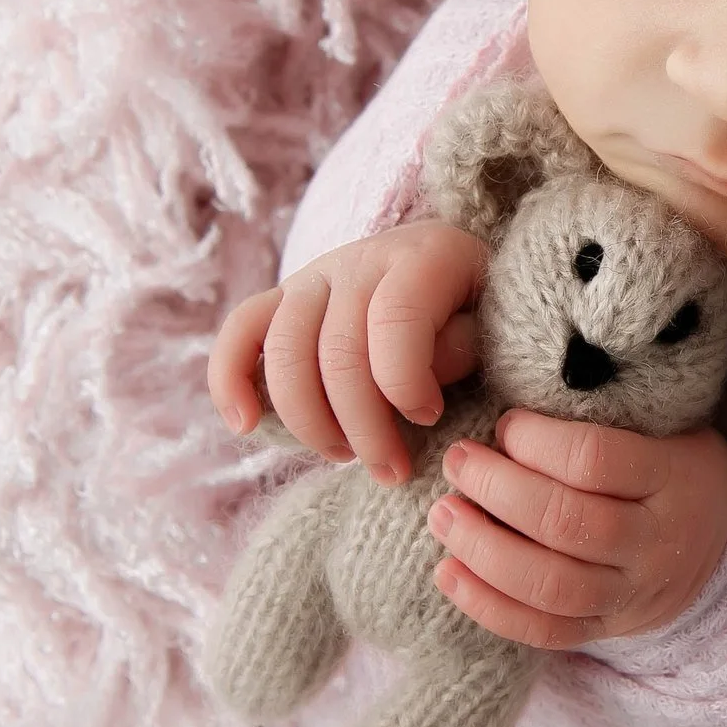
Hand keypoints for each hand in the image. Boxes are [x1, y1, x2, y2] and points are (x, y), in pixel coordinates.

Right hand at [207, 221, 485, 485]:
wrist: (459, 276)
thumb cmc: (482, 313)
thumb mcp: (496, 325)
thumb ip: (464, 348)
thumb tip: (413, 389)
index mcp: (424, 255)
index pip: (394, 321)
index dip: (406, 384)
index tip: (430, 418)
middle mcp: (361, 258)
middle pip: (337, 350)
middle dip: (363, 427)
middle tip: (392, 471)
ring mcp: (315, 275)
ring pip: (284, 351)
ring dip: (310, 421)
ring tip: (345, 456)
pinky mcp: (282, 299)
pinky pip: (240, 331)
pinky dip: (230, 378)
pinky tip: (244, 425)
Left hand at [427, 409, 726, 649]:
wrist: (723, 535)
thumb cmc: (670, 459)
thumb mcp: (662, 422)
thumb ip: (600, 414)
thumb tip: (506, 401)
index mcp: (674, 477)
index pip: (594, 461)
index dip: (536, 441)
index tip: (504, 423)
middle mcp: (656, 543)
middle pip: (566, 524)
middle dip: (497, 490)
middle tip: (457, 462)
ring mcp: (633, 594)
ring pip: (551, 586)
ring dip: (483, 550)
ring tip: (443, 515)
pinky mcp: (606, 629)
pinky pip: (543, 632)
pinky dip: (489, 607)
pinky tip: (448, 573)